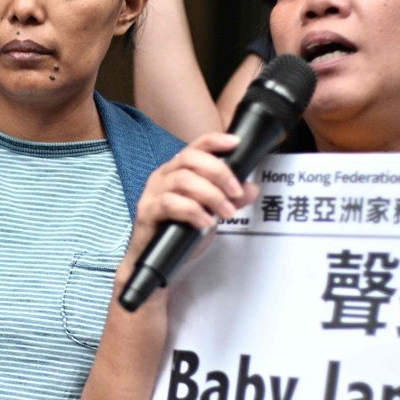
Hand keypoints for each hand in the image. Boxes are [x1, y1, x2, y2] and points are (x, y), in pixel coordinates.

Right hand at [123, 133, 257, 273]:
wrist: (153, 259)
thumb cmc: (177, 231)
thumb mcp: (211, 212)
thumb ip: (230, 200)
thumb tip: (251, 188)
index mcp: (177, 170)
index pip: (195, 147)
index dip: (214, 141)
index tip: (234, 143)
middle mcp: (163, 176)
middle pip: (189, 159)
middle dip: (218, 172)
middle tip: (235, 192)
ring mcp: (152, 193)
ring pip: (182, 180)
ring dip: (210, 195)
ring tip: (225, 212)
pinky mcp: (147, 212)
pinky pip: (170, 204)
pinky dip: (192, 211)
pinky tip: (205, 222)